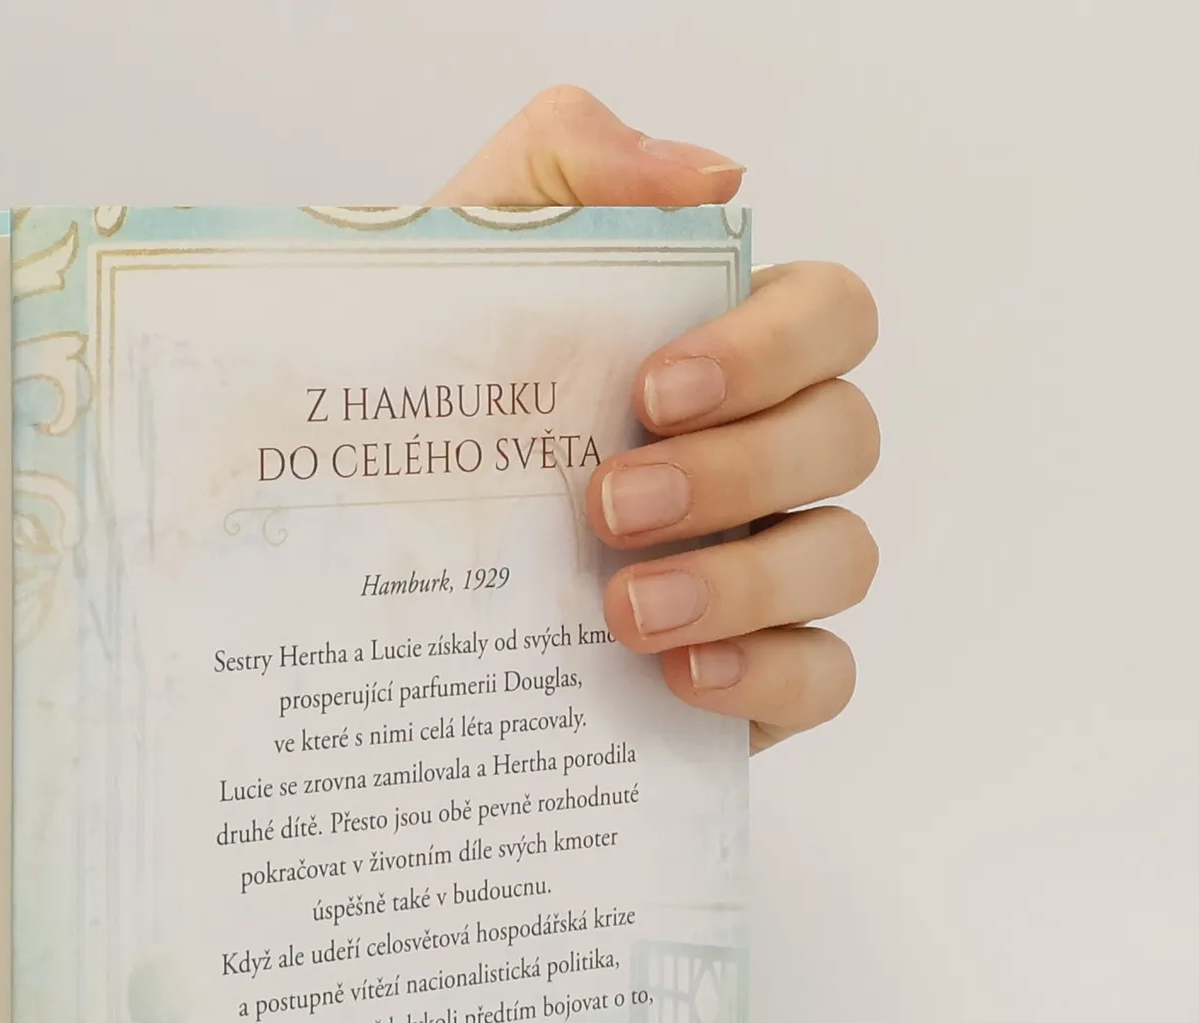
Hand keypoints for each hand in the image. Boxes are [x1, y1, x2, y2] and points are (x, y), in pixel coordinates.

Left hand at [434, 88, 878, 750]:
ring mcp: (768, 569)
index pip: (832, 316)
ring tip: (623, 612)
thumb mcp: (464, 261)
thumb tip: (713, 176)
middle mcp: (766, 455)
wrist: (353, 551)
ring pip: (845, 559)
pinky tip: (681, 676)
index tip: (653, 391)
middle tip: (608, 508)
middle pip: (846, 439)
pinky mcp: (749, 676)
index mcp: (724, 352)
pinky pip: (824, 678)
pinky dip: (769, 675)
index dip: (772, 348)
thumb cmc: (434, 397)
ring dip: (745, 582)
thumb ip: (567, 167)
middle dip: (739, 471)